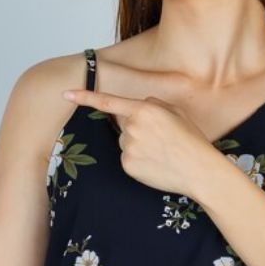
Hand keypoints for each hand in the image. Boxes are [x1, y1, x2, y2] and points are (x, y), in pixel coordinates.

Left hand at [63, 89, 216, 195]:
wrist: (199, 170)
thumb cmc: (191, 140)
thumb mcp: (176, 113)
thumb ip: (154, 104)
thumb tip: (139, 106)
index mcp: (145, 109)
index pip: (108, 102)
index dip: (84, 97)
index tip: (65, 94)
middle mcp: (133, 127)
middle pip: (123, 124)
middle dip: (136, 128)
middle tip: (161, 138)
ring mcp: (128, 147)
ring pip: (125, 142)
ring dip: (138, 145)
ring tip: (161, 152)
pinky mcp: (127, 165)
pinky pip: (127, 158)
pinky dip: (138, 161)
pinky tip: (155, 164)